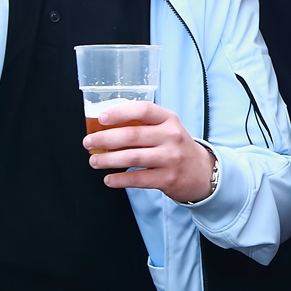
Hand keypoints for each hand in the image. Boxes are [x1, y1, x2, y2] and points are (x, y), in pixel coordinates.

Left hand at [84, 103, 216, 203]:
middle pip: (133, 135)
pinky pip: (138, 179)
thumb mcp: (167, 129)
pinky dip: (120, 180)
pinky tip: (109, 179)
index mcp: (169, 119)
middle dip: (105, 139)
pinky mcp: (168, 179)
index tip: (102, 118)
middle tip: (88, 142)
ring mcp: (171, 158)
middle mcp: (172, 137)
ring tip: (94, 161)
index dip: (120, 112)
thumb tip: (105, 127)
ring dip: (108, 160)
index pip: (143, 110)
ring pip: (133, 157)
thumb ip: (143, 125)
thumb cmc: (177, 147)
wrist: (202, 172)